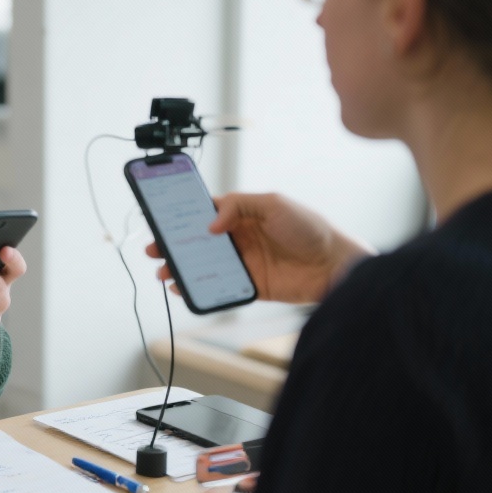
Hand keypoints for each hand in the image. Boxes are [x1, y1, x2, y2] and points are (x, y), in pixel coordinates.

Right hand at [147, 192, 372, 304]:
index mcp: (244, 215)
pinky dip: (201, 289)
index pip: (207, 212)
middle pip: (200, 241)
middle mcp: (241, 238)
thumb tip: (212, 223)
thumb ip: (240, 206)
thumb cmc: (311, 228)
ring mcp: (245, 262)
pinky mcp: (251, 285)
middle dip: (175, 244)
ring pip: (205, 265)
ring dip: (183, 268)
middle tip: (155, 248)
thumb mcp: (274, 203)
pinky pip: (220, 288)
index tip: (163, 219)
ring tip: (164, 271)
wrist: (335, 264)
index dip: (185, 215)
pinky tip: (186, 288)